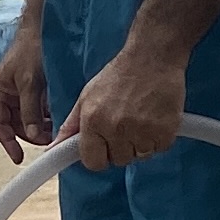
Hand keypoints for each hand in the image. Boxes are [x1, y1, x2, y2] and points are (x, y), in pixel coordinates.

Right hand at [0, 27, 51, 163]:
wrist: (45, 27)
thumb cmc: (32, 50)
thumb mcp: (30, 82)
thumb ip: (30, 111)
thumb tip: (34, 136)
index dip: (8, 142)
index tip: (18, 157)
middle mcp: (8, 93)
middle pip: (15, 124)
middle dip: (30, 134)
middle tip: (47, 140)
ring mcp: (22, 91)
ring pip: (29, 118)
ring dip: (41, 126)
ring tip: (55, 129)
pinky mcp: (35, 88)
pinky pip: (39, 109)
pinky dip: (47, 116)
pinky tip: (58, 117)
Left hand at [63, 45, 184, 171]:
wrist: (152, 57)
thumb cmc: (119, 75)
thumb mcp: (87, 96)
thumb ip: (71, 125)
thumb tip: (54, 148)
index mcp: (93, 121)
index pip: (93, 162)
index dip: (100, 155)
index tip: (105, 146)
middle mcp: (116, 128)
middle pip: (119, 160)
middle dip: (122, 147)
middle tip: (127, 123)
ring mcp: (142, 131)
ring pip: (141, 156)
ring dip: (142, 143)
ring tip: (142, 118)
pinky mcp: (164, 131)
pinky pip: (160, 148)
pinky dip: (160, 138)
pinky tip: (156, 118)